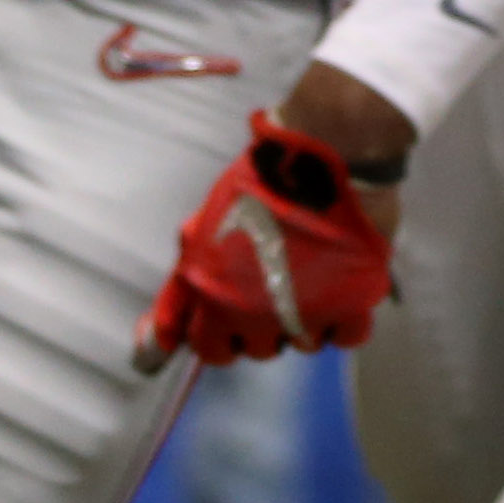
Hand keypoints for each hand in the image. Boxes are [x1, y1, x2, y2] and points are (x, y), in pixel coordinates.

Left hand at [135, 104, 399, 369]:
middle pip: (257, 350)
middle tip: (275, 285)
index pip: (207, 349)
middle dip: (263, 325)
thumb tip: (150, 352)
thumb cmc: (259, 183)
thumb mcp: (200, 234)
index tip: (232, 316)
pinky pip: (347, 336)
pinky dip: (346, 318)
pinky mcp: (353, 301)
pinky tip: (342, 286)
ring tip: (312, 278)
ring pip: (302, 345)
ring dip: (306, 321)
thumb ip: (176, 296)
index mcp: (211, 297)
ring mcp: (305, 311)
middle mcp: (254, 314)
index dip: (220, 333)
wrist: (326, 150)